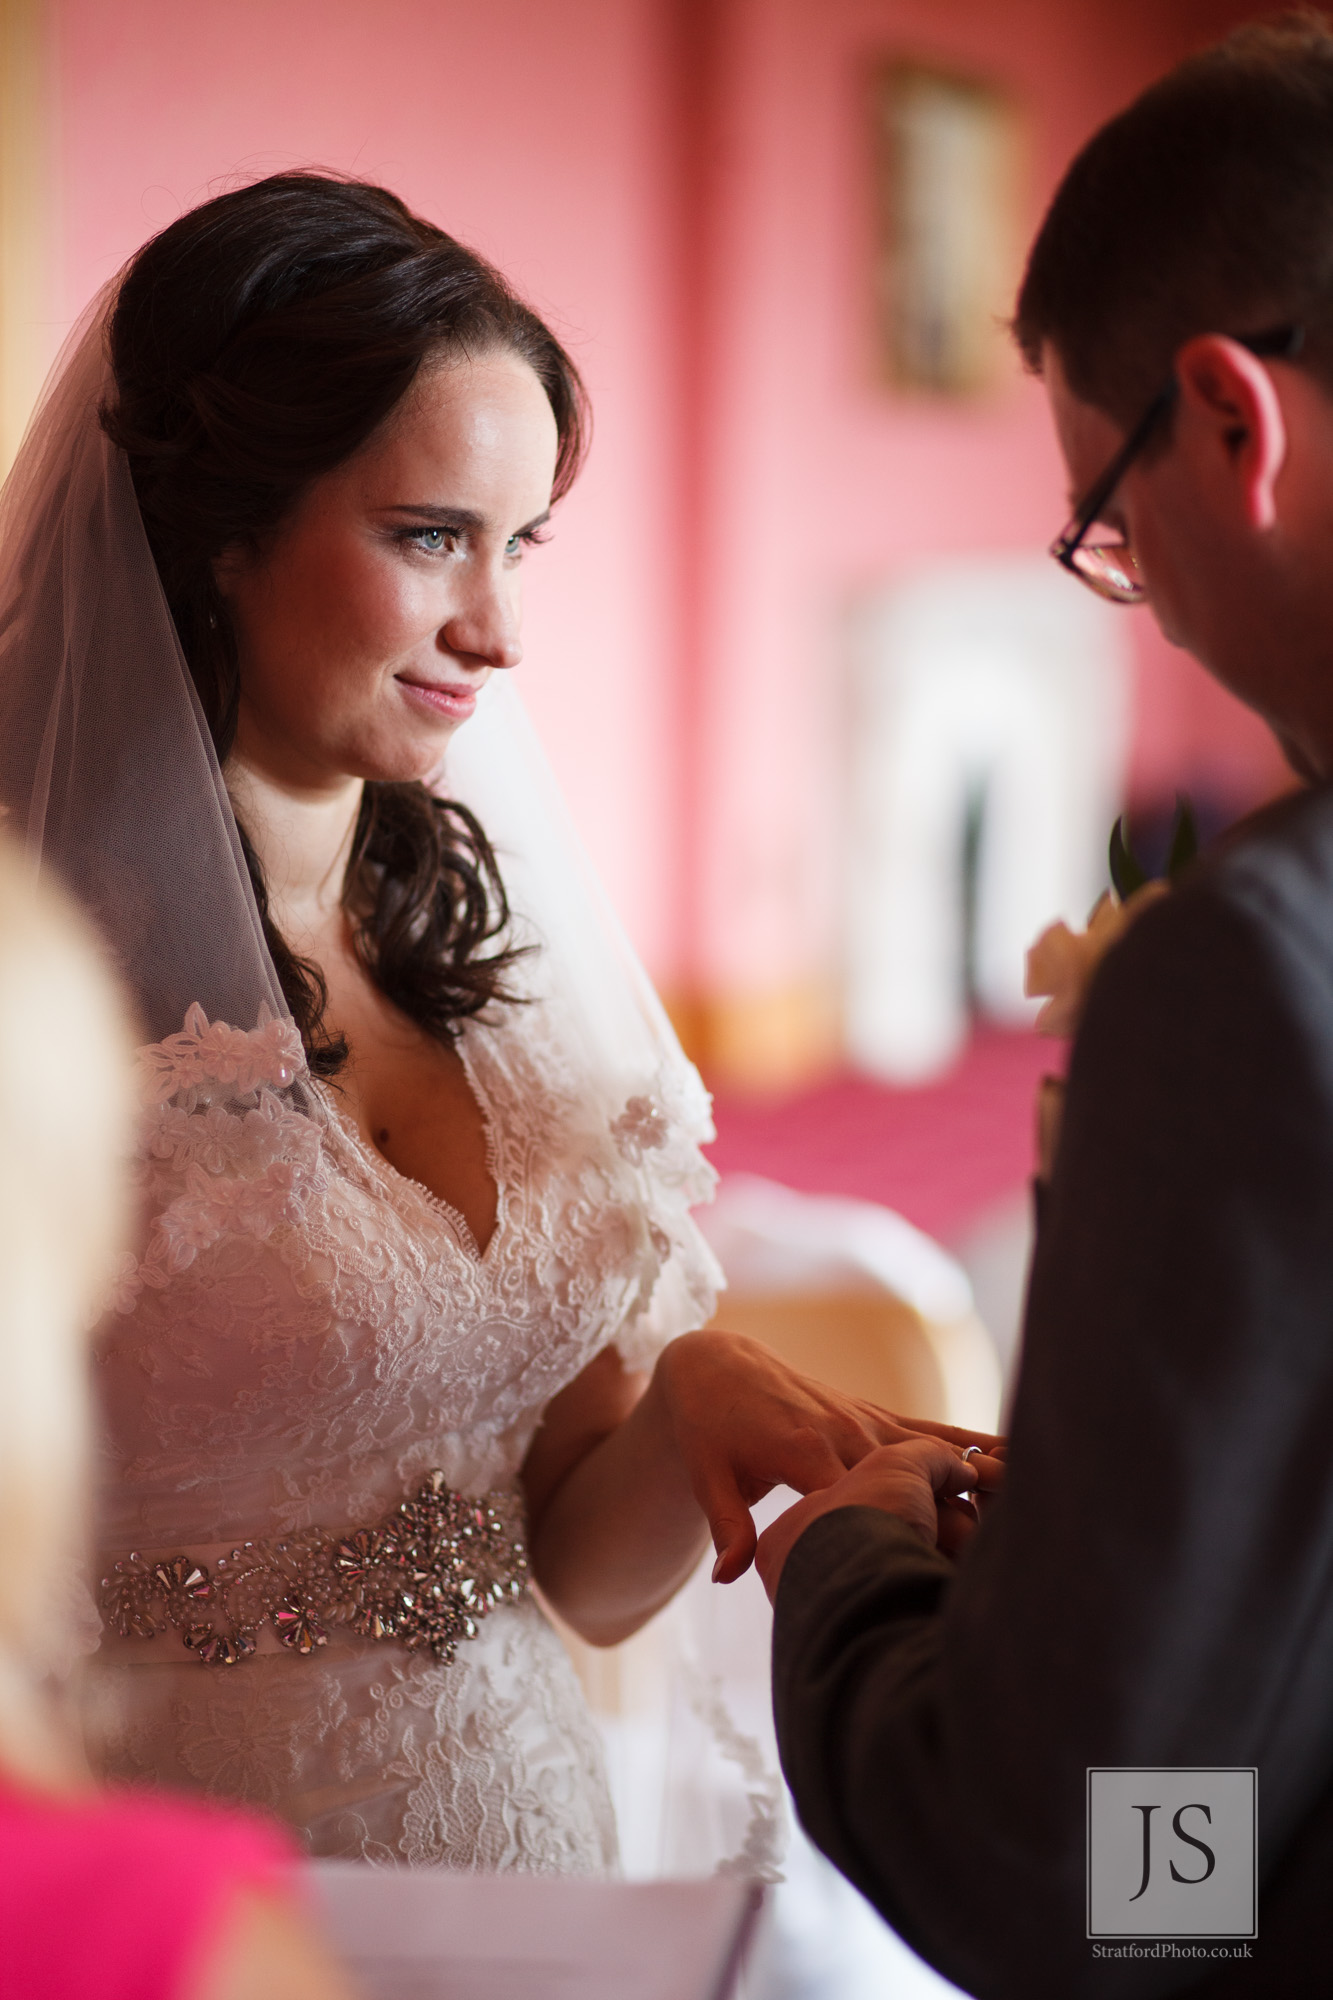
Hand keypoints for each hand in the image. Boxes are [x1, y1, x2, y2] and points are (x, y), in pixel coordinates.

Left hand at [647, 1329, 1000, 1582]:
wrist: (717, 1365)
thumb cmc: (708, 1428)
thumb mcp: (707, 1475)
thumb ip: (727, 1526)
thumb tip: (730, 1578)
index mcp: (805, 1453)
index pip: (863, 1501)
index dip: (898, 1532)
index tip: (935, 1565)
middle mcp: (845, 1433)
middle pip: (911, 1484)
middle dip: (952, 1520)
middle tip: (1005, 1560)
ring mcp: (865, 1422)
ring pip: (932, 1454)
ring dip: (977, 1480)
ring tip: (1034, 1509)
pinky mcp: (874, 1415)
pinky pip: (930, 1430)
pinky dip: (971, 1442)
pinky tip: (1017, 1455)